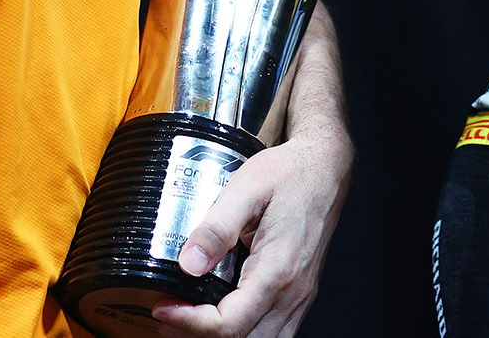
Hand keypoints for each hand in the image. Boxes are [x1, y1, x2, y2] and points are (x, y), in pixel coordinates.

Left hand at [152, 5, 352, 337]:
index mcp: (276, 271)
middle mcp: (291, 293)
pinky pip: (273, 331)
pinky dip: (244, 333)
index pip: (228, 324)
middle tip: (167, 315)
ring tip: (188, 319)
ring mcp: (298, 297)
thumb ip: (217, 227)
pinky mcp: (298, 294)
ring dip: (222, 337)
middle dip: (198, 335)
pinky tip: (221, 316)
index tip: (162, 307)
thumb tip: (188, 265)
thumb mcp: (248, 187)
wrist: (326, 168)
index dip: (188, 323)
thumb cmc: (291, 174)